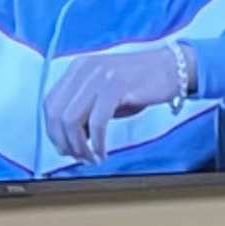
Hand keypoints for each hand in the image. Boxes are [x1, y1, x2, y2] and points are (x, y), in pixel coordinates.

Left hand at [43, 42, 189, 161]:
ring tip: (91, 157)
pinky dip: (97, 142)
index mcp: (78, 68)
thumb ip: (87, 109)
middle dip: (64, 142)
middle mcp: (84, 69)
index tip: (64, 148)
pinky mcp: (116, 86)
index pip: (50, 103)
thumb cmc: (143, 83)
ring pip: (72, 118)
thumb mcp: (108, 93)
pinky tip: (103, 152)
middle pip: (57, 113)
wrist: (174, 68)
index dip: (52, 131)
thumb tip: (71, 138)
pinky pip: (97, 121)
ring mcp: (99, 75)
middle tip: (78, 157)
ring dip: (79, 145)